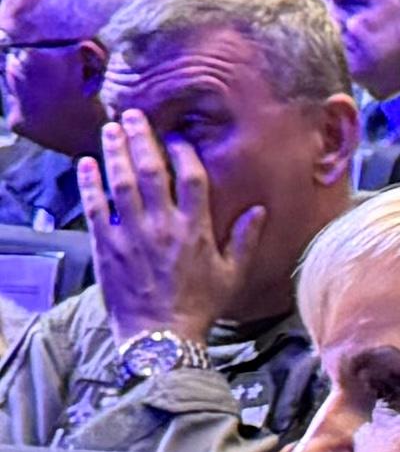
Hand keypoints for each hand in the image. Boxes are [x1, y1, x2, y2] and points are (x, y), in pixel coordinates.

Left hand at [83, 110, 265, 347]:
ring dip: (114, 151)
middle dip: (141, 138)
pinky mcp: (107, 245)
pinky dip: (90, 183)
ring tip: (111, 129)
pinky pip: (97, 207)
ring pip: (121, 182)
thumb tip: (259, 210)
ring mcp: (133, 234)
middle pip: (150, 170)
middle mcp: (164, 226)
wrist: (162, 337)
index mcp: (197, 230)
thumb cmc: (200, 307)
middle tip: (133, 115)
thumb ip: (245, 239)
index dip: (183, 151)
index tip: (176, 135)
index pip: (191, 178)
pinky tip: (87, 163)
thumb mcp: (233, 275)